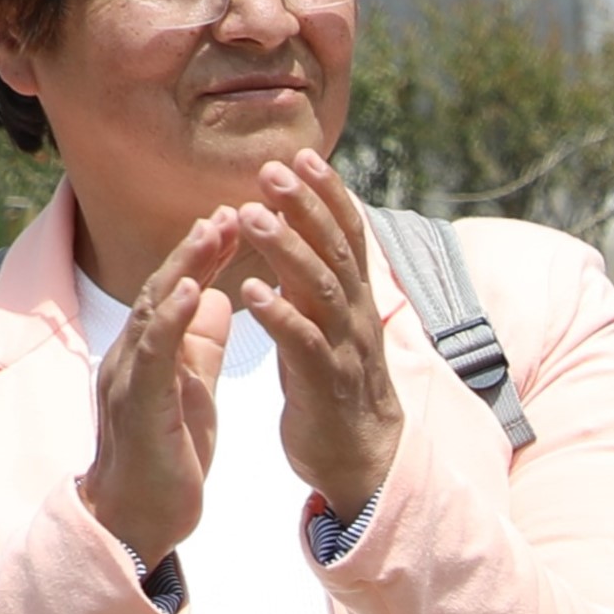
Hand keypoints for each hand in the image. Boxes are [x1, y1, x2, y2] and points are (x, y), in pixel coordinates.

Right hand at [75, 210, 235, 568]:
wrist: (141, 518)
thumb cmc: (167, 455)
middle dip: (197, 247)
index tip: (240, 221)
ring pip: (154, 308)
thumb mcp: (195, 390)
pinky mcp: (138, 403)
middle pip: (164, 287)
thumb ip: (202, 348)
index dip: (205, 255)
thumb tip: (223, 302)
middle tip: (233, 208)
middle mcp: (132, 355)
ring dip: (186, 267)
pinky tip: (197, 290)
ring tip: (216, 231)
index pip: (179, 290)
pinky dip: (173, 316)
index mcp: (150, 352)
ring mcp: (129, 376)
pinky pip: (154, 352)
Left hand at [235, 151, 410, 511]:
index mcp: (355, 298)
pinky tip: (251, 292)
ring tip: (252, 217)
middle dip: (305, 207)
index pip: (348, 234)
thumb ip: (324, 278)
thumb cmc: (337, 385)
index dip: (328, 194)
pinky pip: (302, 343)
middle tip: (272, 170)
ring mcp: (344, 347)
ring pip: (320, 289)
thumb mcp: (336, 322)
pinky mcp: (324, 383)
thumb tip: (308, 229)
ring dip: (288, 250)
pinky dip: (279, 315)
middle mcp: (356, 315)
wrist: (362, 457)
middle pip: (335, 250)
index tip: (300, 155)